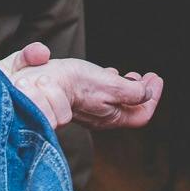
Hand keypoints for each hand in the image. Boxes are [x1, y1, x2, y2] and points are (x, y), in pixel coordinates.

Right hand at [9, 57, 163, 129]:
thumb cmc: (71, 84)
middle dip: (142, 92)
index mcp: (112, 116)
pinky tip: (109, 72)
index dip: (154, 97)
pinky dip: (110, 84)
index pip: (142, 115)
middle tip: (148, 76)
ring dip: (127, 86)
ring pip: (116, 101)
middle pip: (131, 109)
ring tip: (130, 74)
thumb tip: (147, 92)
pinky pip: (102, 95)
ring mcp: (90, 110)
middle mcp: (102, 117)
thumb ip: (130, 91)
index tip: (155, 78)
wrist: (34, 86)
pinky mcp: (77, 101)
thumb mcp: (107, 85)